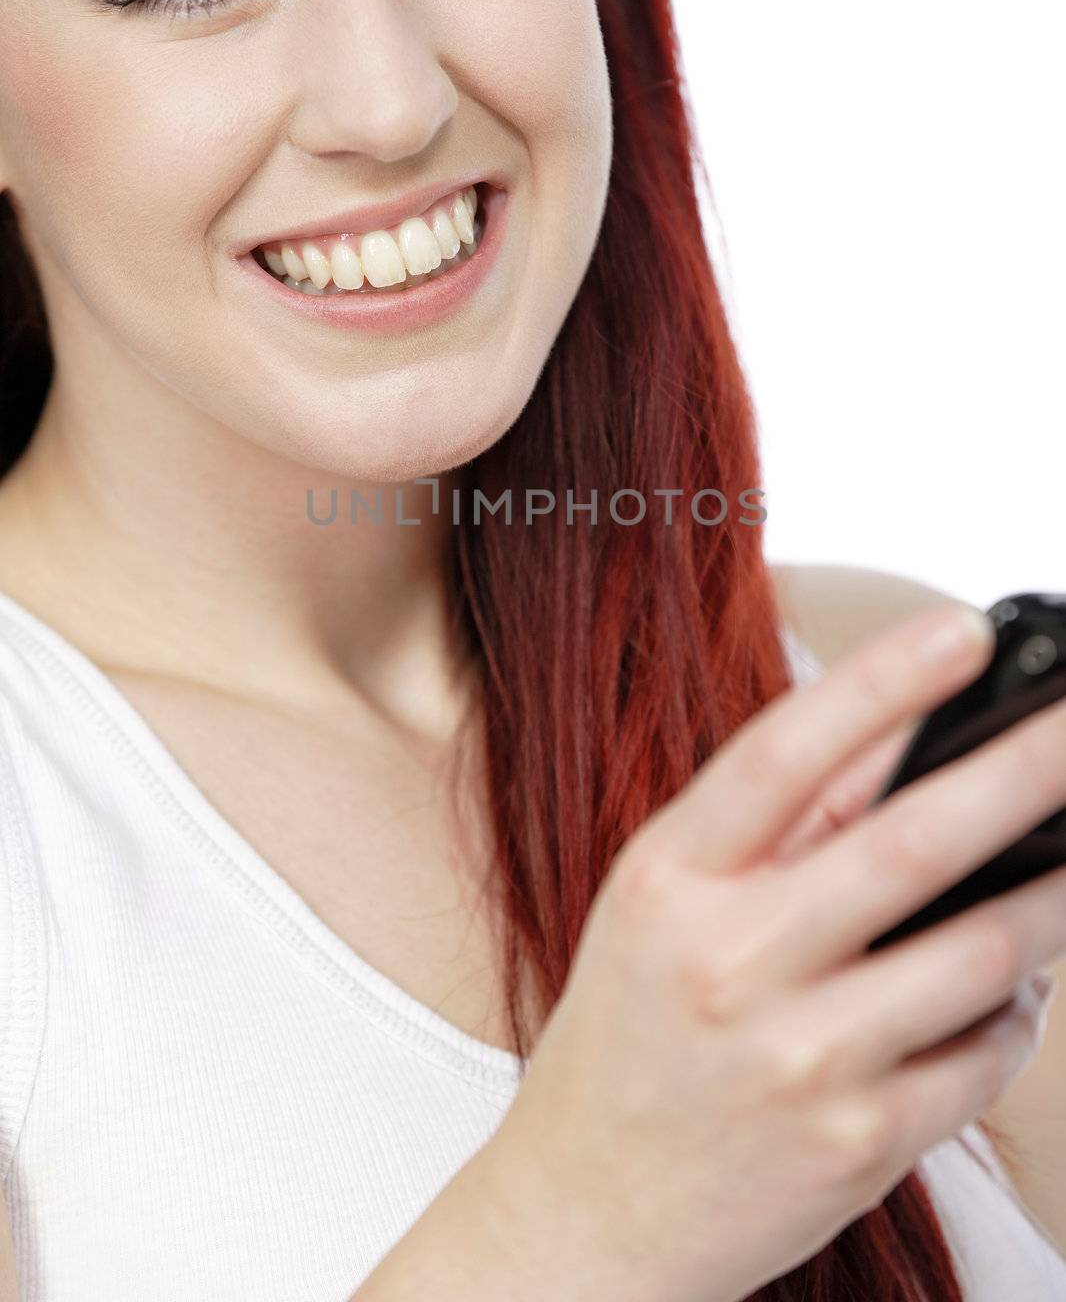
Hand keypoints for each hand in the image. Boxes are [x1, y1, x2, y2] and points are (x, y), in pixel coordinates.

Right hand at [483, 606, 1065, 1301]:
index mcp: (667, 882)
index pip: (781, 755)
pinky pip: (982, 1055)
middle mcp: (730, 963)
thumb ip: (762, 828)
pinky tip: (1007, 985)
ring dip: (1051, 896)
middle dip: (1022, 772)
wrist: (587, 1210)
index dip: (879, 682)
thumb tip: (895, 742)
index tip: (961, 630)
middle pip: (908, 844)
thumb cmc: (628, 1036)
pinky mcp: (858, 1142)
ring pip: (979, 952)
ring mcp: (800, 1059)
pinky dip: (1016, 1009)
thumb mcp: (657, 905)